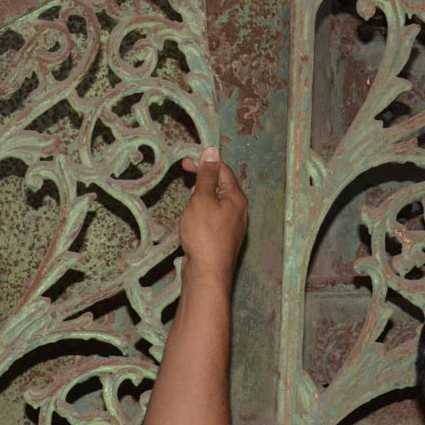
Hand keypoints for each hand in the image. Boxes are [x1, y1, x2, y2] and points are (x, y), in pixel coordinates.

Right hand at [179, 147, 247, 276]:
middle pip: (221, 186)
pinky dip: (202, 214)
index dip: (203, 163)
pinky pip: (213, 218)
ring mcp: (233, 226)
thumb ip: (206, 175)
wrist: (208, 273)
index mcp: (236, 198)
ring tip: (188, 207)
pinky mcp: (224, 239)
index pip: (222, 170)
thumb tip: (212, 152)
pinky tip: (192, 224)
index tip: (184, 164)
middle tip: (186, 185)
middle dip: (202, 182)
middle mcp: (239, 211)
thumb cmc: (204, 235)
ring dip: (200, 199)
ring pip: (216, 203)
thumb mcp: (202, 199)